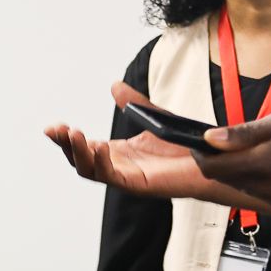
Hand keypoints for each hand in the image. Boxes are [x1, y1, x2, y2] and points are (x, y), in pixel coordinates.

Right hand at [45, 86, 226, 201]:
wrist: (215, 160)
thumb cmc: (188, 144)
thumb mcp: (156, 116)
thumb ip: (134, 104)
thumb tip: (113, 85)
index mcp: (119, 153)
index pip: (83, 147)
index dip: (67, 138)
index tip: (54, 126)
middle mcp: (119, 166)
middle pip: (80, 159)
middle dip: (64, 145)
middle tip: (55, 129)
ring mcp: (127, 177)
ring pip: (89, 170)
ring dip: (77, 152)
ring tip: (73, 133)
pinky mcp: (139, 184)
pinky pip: (111, 176)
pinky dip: (99, 163)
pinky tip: (96, 146)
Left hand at [201, 100, 270, 206]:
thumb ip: (243, 133)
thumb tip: (211, 138)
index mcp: (262, 164)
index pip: (212, 168)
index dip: (200, 154)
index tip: (199, 141)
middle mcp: (265, 186)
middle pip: (223, 177)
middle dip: (218, 160)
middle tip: (226, 140)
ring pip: (240, 183)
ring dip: (236, 167)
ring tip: (253, 146)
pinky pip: (258, 190)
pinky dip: (254, 175)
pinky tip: (269, 159)